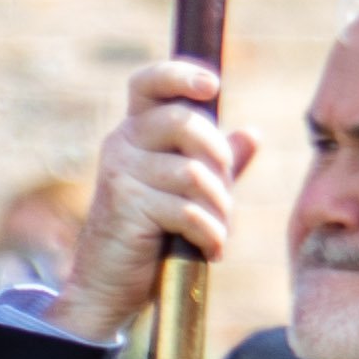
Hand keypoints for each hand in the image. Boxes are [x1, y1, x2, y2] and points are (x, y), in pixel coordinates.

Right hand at [57, 59, 248, 339]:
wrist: (108, 284)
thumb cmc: (149, 235)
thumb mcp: (186, 192)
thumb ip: (214, 164)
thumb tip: (250, 134)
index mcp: (136, 131)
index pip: (149, 83)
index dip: (180, 74)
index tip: (212, 85)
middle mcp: (122, 143)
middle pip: (185, 122)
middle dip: (220, 160)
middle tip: (224, 196)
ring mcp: (120, 172)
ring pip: (193, 174)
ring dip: (219, 209)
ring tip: (216, 231)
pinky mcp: (125, 206)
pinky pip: (187, 211)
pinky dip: (210, 234)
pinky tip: (209, 250)